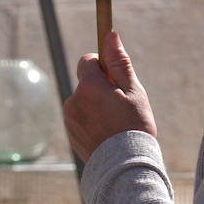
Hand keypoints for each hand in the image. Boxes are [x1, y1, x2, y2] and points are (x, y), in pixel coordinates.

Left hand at [62, 30, 157, 161]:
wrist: (125, 169)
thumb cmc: (134, 127)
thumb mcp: (133, 91)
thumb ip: (119, 62)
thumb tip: (110, 34)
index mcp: (89, 87)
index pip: (87, 61)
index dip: (104, 67)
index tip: (117, 80)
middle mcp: (74, 100)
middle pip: (87, 82)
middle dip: (101, 88)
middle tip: (122, 106)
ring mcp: (69, 119)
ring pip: (84, 101)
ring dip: (96, 105)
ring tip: (116, 124)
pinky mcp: (70, 134)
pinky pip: (80, 118)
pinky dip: (92, 121)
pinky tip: (108, 134)